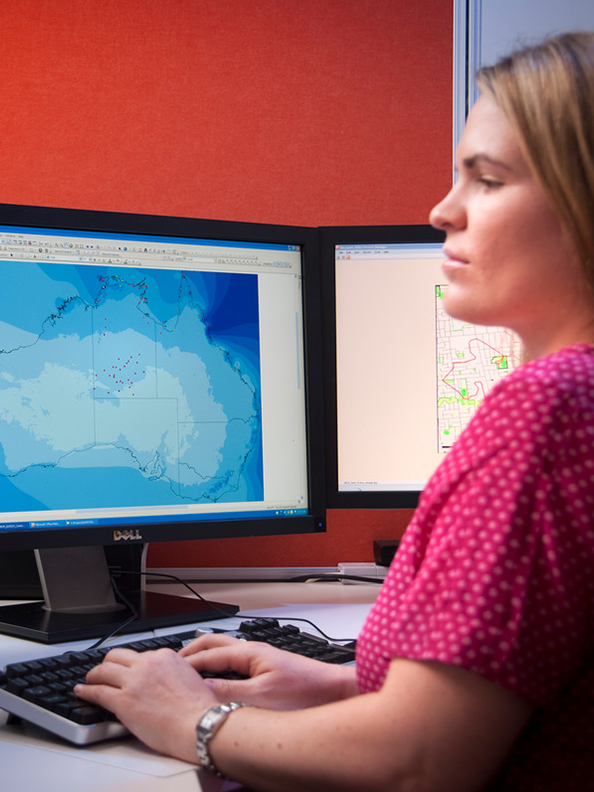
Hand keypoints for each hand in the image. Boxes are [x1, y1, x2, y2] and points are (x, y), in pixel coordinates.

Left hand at [75, 647, 216, 762]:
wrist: (198, 725)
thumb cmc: (198, 709)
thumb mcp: (190, 677)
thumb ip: (174, 672)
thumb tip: (166, 678)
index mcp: (165, 656)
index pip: (140, 655)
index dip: (131, 664)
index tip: (127, 670)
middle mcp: (147, 664)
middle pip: (117, 656)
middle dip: (109, 663)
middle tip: (104, 671)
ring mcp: (134, 681)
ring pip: (103, 670)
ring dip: (94, 675)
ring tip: (90, 680)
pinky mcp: (123, 701)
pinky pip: (97, 691)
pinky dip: (86, 690)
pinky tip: (82, 691)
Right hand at [180, 634, 357, 709]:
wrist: (334, 693)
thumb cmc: (305, 693)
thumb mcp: (260, 699)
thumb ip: (228, 693)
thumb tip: (202, 690)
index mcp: (250, 652)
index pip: (209, 653)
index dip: (186, 662)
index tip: (168, 669)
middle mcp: (255, 650)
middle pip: (216, 642)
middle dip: (193, 650)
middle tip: (173, 662)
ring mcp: (262, 658)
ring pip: (226, 651)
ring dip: (207, 657)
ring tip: (190, 669)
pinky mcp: (269, 669)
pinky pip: (236, 661)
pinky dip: (220, 666)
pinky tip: (219, 680)